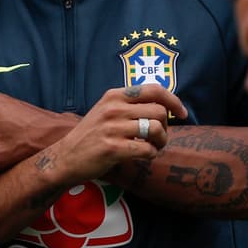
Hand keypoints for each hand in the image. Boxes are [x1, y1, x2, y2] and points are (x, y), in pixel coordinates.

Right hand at [46, 85, 188, 184]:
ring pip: (155, 129)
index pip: (154, 89)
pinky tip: (145, 156)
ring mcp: (112, 128)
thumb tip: (165, 105)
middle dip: (166, 126)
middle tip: (159, 137)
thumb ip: (130, 104)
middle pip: (159, 111)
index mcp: (115, 95)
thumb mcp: (107, 110)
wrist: (65, 158)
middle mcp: (114, 108)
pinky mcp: (112, 148)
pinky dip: (151, 154)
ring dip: (161, 141)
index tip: (182, 114)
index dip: (174, 101)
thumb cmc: (92, 135)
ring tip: (154, 147)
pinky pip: (147, 149)